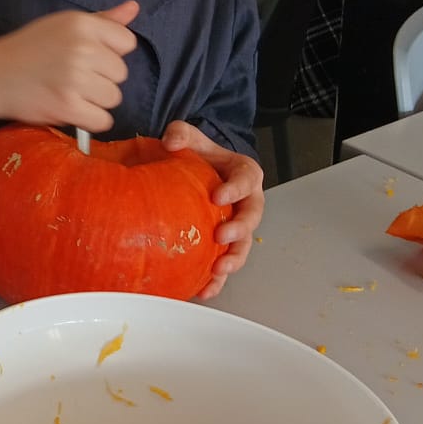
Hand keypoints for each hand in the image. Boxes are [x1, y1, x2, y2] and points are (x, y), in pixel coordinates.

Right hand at [0, 1, 138, 134]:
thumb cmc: (28, 49)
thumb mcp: (63, 25)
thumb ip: (102, 20)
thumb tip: (134, 8)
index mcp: (81, 24)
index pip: (127, 42)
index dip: (110, 53)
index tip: (87, 57)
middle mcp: (81, 48)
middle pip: (121, 73)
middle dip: (101, 78)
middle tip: (71, 76)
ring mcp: (75, 78)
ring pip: (113, 98)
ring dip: (95, 100)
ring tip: (68, 92)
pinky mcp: (67, 106)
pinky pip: (103, 121)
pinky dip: (89, 120)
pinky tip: (70, 109)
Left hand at [160, 120, 263, 300]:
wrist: (194, 171)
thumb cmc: (197, 155)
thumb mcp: (191, 137)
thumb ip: (182, 133)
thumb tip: (171, 141)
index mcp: (243, 174)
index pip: (246, 180)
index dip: (235, 189)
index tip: (219, 196)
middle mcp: (245, 202)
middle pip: (251, 218)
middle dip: (239, 230)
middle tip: (221, 236)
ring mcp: (236, 226)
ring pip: (242, 246)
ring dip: (233, 259)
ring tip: (218, 270)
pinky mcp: (223, 245)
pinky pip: (224, 264)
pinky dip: (217, 279)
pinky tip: (204, 290)